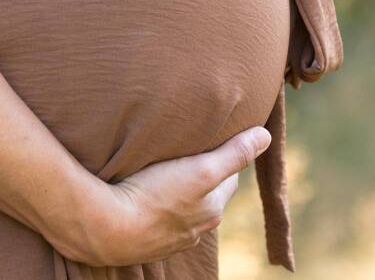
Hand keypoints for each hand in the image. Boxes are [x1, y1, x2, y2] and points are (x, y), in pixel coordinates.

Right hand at [60, 125, 271, 266]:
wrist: (109, 229)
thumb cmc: (156, 196)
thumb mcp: (201, 169)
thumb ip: (233, 154)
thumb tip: (266, 136)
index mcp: (211, 210)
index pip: (228, 178)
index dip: (224, 157)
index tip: (216, 139)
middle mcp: (195, 229)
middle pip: (207, 194)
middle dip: (203, 174)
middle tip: (190, 150)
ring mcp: (170, 237)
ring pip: (182, 207)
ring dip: (179, 190)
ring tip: (166, 169)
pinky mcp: (146, 239)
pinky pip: (159, 216)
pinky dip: (158, 204)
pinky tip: (145, 192)